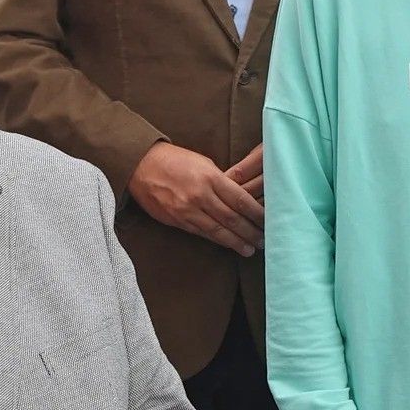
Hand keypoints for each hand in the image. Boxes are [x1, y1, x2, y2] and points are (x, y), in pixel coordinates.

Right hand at [129, 141, 265, 255]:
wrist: (141, 165)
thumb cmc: (175, 160)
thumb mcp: (203, 163)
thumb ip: (221, 181)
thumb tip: (238, 199)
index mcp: (210, 178)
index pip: (240, 200)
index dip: (256, 214)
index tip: (268, 221)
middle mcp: (200, 196)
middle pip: (232, 219)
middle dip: (250, 232)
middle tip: (263, 240)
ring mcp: (187, 211)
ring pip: (217, 231)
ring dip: (236, 242)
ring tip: (249, 249)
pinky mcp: (177, 221)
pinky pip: (201, 233)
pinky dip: (217, 240)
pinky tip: (228, 244)